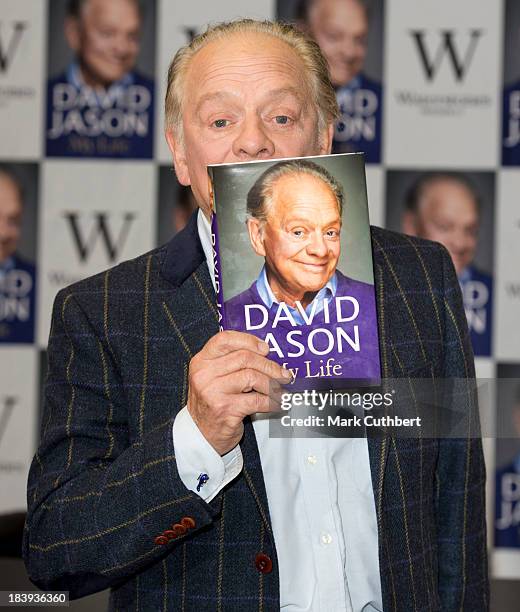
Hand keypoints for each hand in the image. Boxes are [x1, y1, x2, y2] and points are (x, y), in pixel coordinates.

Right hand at [187, 330, 291, 454]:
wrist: (201, 435)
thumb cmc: (213, 402)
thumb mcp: (214, 377)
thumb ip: (231, 362)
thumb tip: (266, 352)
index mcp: (201, 361)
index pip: (225, 339)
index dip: (248, 340)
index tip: (266, 348)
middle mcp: (204, 374)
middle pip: (244, 358)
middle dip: (269, 365)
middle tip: (283, 374)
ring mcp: (213, 392)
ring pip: (252, 377)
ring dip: (272, 384)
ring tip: (280, 389)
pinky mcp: (225, 409)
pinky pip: (257, 400)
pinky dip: (272, 401)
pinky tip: (277, 403)